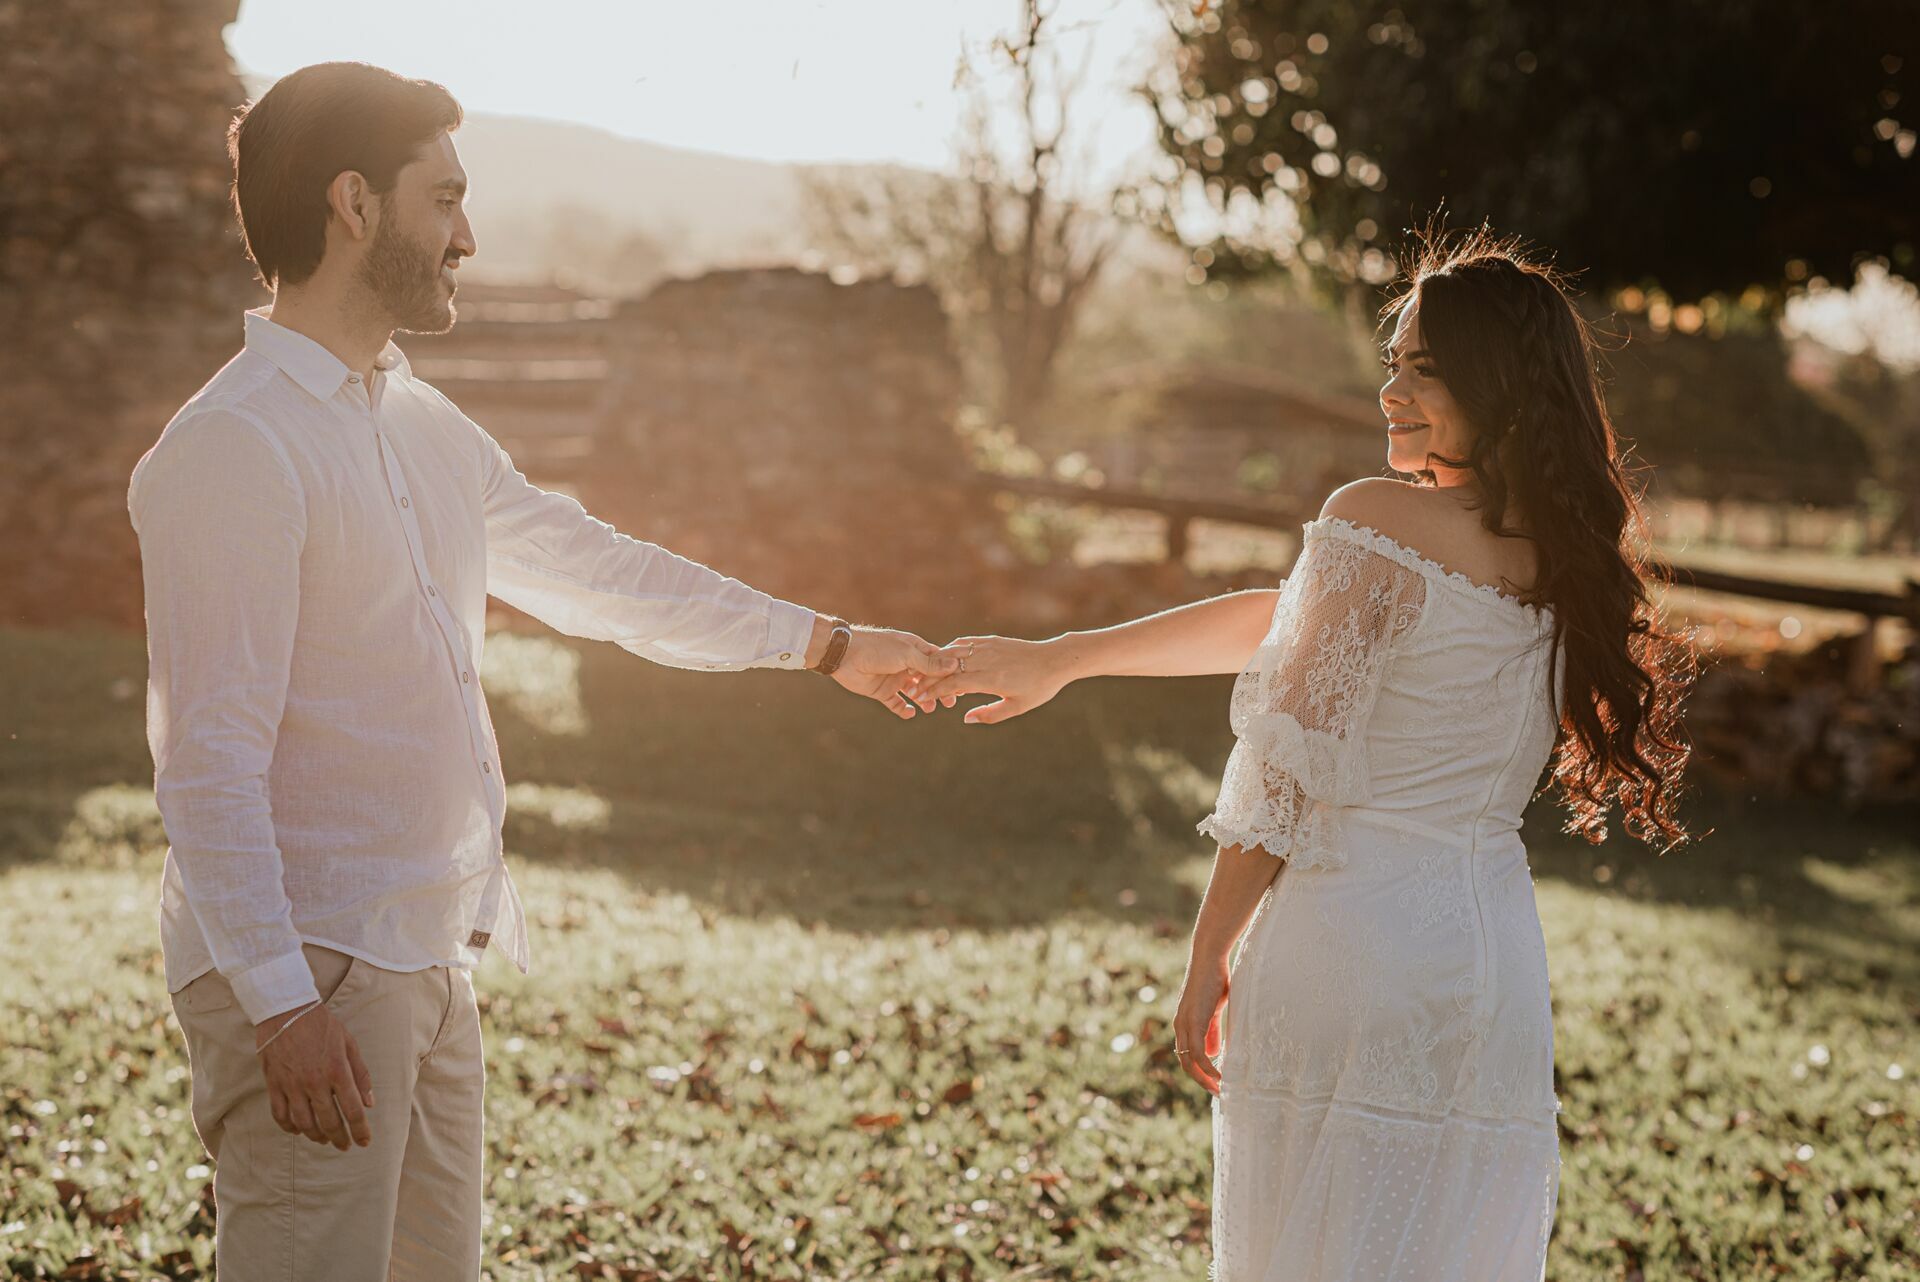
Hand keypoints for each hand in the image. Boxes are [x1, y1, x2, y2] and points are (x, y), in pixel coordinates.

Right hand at [254, 1003, 374, 1149]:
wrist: (286, 1011)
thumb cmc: (322, 1026)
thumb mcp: (349, 1044)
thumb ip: (360, 1074)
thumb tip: (369, 1103)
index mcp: (337, 1071)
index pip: (353, 1110)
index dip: (360, 1130)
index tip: (364, 1142)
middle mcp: (315, 1082)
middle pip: (329, 1122)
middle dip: (340, 1138)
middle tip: (345, 1146)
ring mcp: (292, 1085)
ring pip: (304, 1124)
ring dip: (316, 1136)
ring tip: (325, 1139)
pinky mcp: (274, 1084)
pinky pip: (280, 1115)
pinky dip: (290, 1127)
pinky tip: (299, 1130)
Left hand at [831, 627, 959, 719]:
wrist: (846, 655)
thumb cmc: (878, 648)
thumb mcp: (907, 654)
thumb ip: (929, 663)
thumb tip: (954, 665)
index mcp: (914, 650)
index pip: (937, 662)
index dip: (948, 673)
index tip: (960, 684)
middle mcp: (906, 664)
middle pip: (928, 680)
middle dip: (938, 690)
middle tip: (948, 702)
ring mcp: (894, 678)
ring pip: (914, 693)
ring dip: (923, 701)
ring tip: (929, 708)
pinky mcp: (882, 691)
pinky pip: (896, 703)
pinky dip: (903, 709)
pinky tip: (910, 713)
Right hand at [914, 635, 1074, 724]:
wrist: (1055, 660)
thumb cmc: (1038, 687)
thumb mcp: (1017, 707)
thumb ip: (990, 714)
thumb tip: (965, 718)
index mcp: (993, 679)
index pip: (955, 684)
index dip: (935, 692)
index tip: (922, 700)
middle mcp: (987, 660)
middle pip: (949, 668)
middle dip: (929, 678)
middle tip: (915, 689)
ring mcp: (988, 647)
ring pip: (953, 653)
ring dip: (937, 664)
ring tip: (924, 675)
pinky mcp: (991, 640)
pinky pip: (964, 642)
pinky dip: (950, 650)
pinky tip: (942, 659)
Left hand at [1172, 955, 1228, 1094]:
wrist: (1209, 957)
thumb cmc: (1214, 979)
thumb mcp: (1214, 1009)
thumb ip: (1212, 1030)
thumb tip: (1213, 1052)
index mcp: (1184, 1023)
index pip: (1186, 1055)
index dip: (1198, 1071)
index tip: (1214, 1082)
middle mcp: (1180, 1025)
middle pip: (1184, 1063)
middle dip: (1200, 1080)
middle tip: (1217, 1092)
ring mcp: (1185, 1024)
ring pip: (1189, 1061)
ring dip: (1204, 1079)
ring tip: (1220, 1089)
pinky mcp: (1193, 1021)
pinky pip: (1197, 1053)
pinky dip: (1207, 1068)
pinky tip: (1219, 1076)